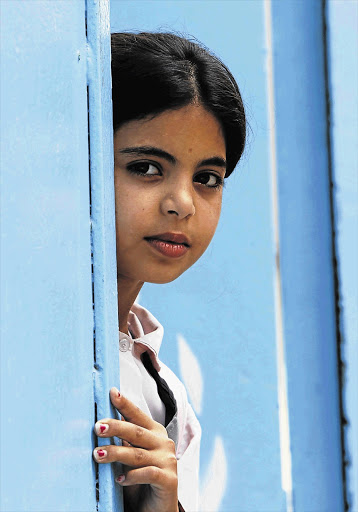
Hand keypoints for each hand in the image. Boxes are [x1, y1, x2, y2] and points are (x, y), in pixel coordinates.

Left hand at [93, 387, 178, 511]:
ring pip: (138, 454)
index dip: (125, 404)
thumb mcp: (131, 458)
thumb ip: (123, 442)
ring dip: (116, 453)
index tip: (112, 393)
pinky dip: (132, 476)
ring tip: (97, 455)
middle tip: (97, 427)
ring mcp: (168, 461)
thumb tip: (101, 425)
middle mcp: (163, 443)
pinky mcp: (169, 480)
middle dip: (115, 428)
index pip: (138, 416)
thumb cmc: (141, 480)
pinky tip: (118, 479)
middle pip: (136, 432)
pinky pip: (148, 474)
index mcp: (155, 433)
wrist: (157, 510)